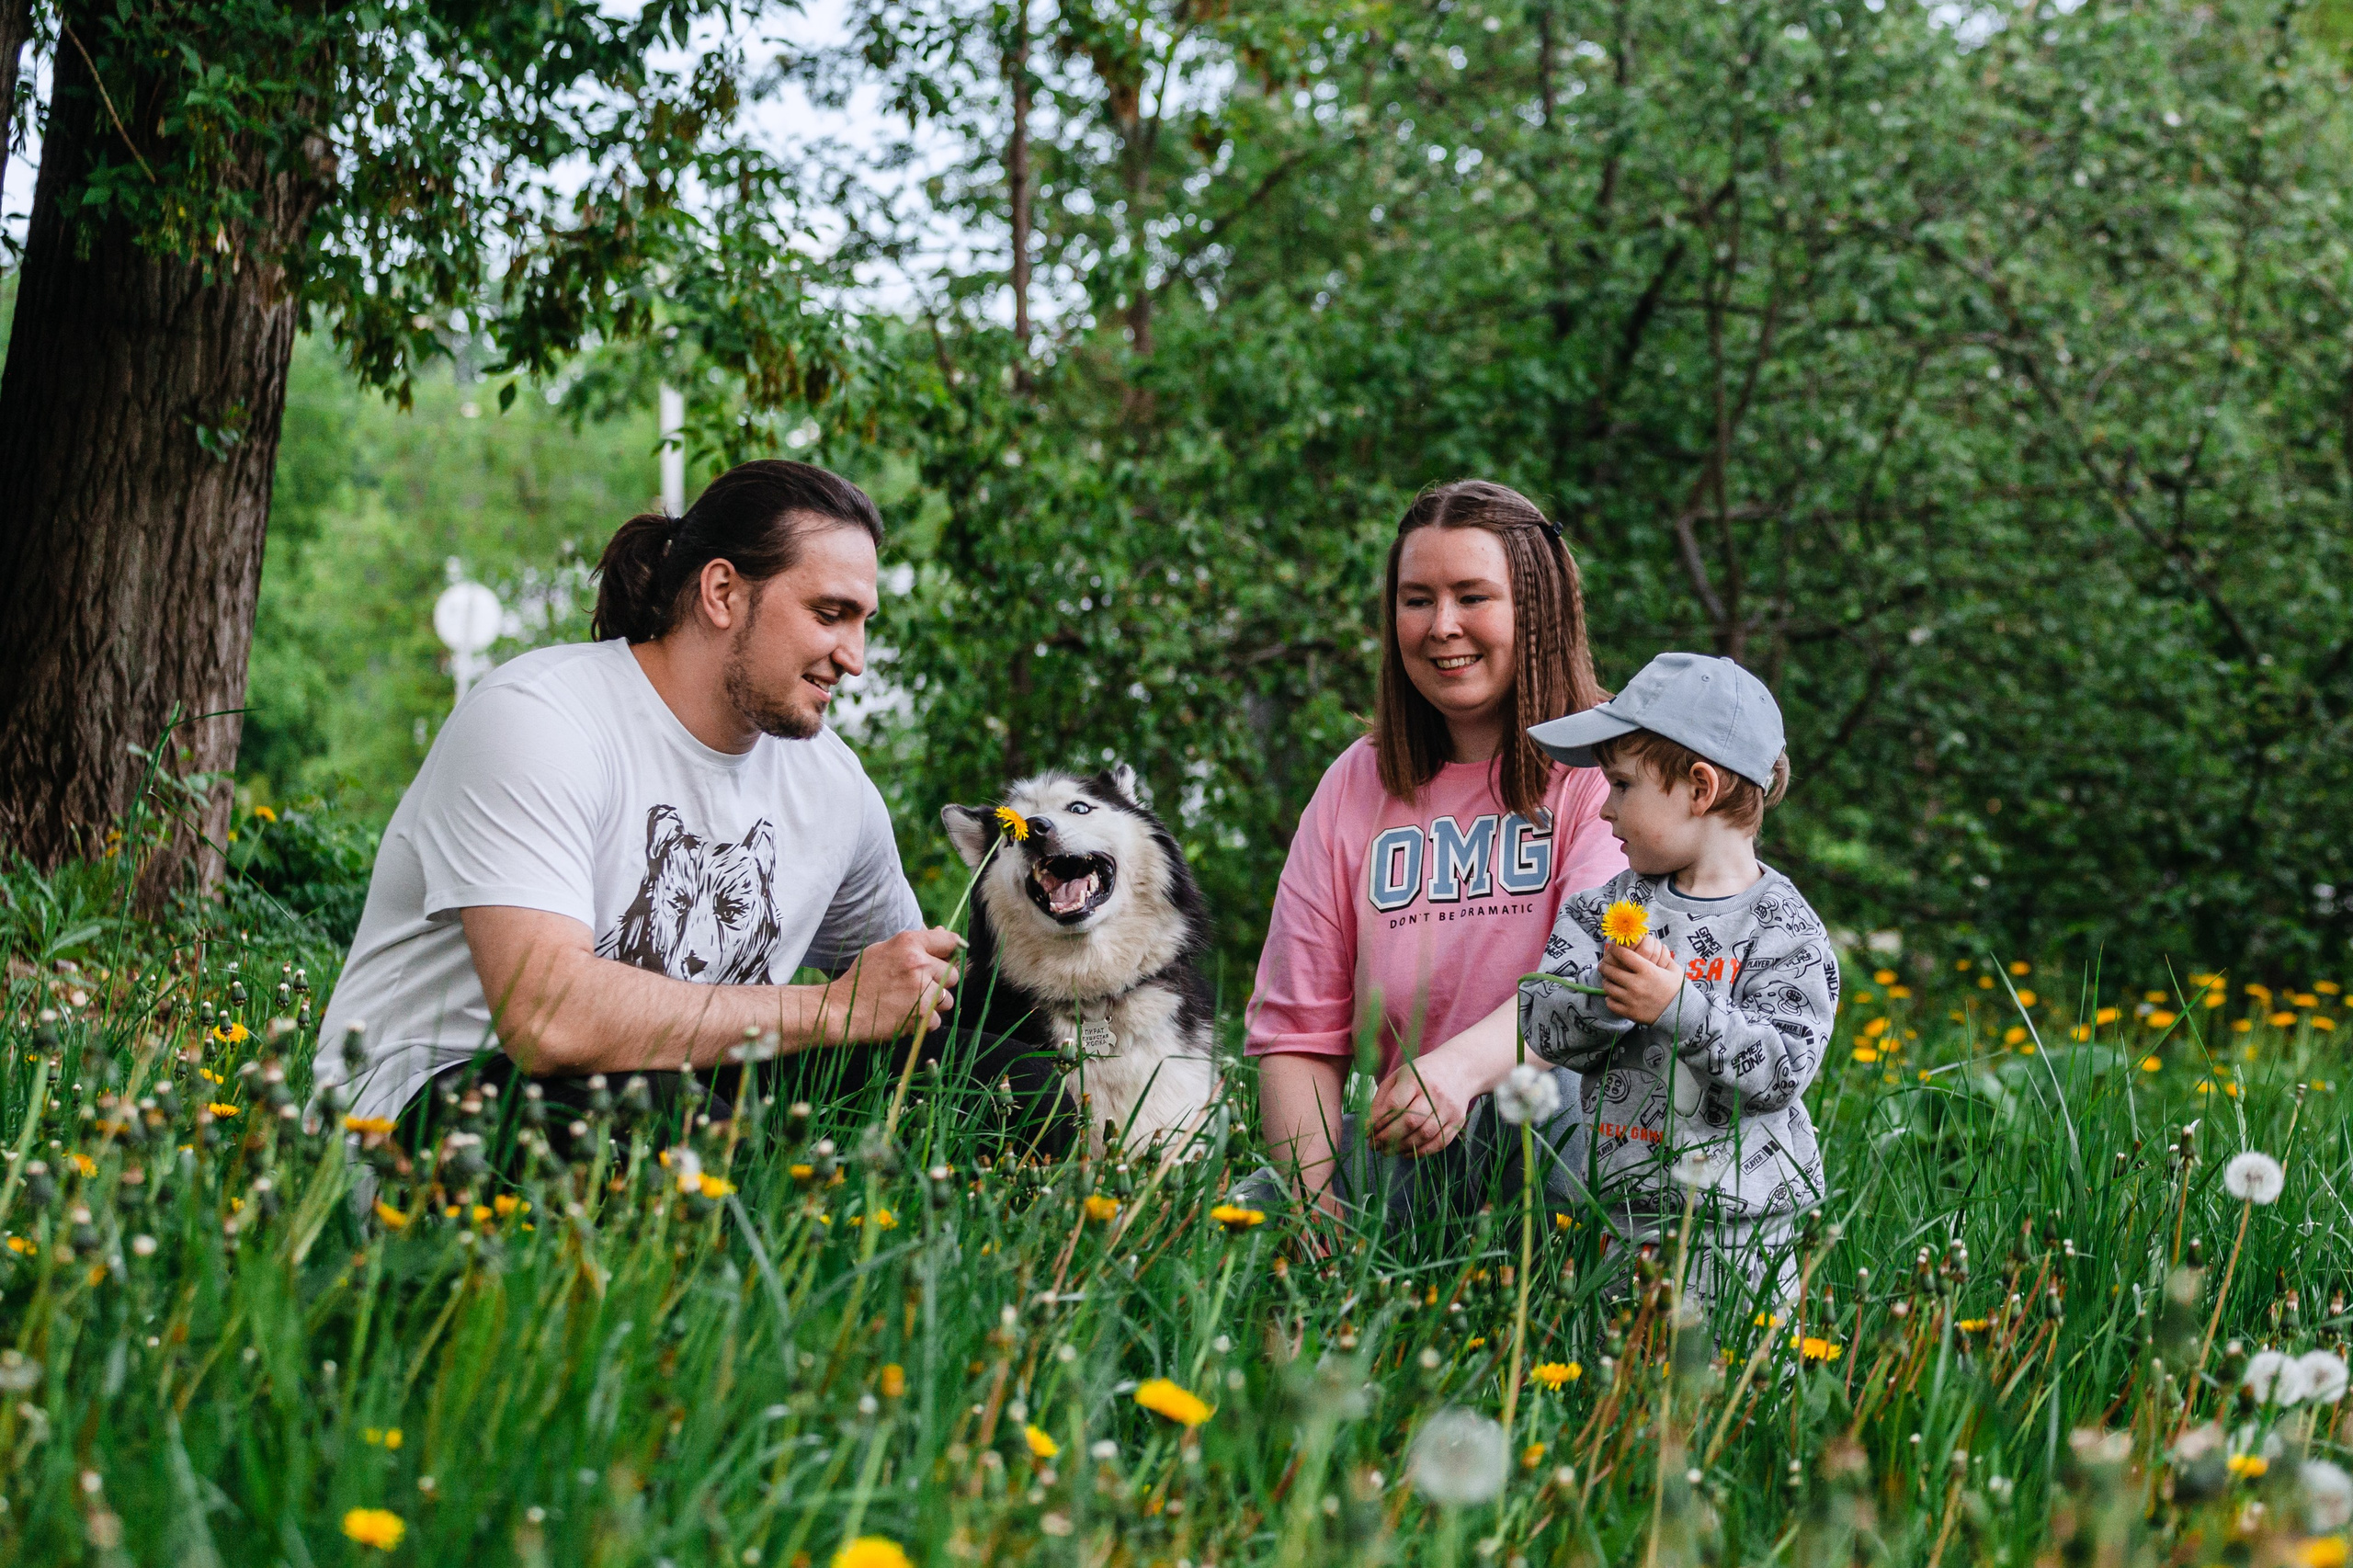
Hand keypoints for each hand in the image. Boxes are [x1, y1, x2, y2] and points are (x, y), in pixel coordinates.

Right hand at [823, 927, 962, 1042]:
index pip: (949, 941)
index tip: (951, 956)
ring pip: (947, 1000)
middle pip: (952, 974)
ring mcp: (922, 991)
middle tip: (916, 988)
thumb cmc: (861, 980)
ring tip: (908, 1004)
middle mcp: (919, 964)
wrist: (842, 1011)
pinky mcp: (922, 1016)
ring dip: (933, 1004)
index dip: (953, 949)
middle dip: (939, 982)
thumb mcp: (882, 951)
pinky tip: (903, 1017)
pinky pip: (936, 1020)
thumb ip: (913, 943)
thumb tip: (941, 931)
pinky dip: (923, 1022)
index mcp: (908, 943)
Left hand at [1367, 1050, 1478, 1157]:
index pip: (1395, 1104)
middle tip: (1375, 1145)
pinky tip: (1407, 1153)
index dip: (1380, 1121)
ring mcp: (1448, 1108)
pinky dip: (1422, 1152)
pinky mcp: (1457, 1120)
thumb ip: (1382, 1100)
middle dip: (1389, 1137)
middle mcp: (1434, 1093)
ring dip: (1403, 1147)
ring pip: (1424, 1135)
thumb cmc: (1421, 1075)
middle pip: (1410, 1122)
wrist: (1458, 1069)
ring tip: (1388, 1151)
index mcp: (1416, 1078)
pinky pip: (1439, 1142)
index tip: (1368, 1132)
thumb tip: (1369, 1126)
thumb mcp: (1397, 1077)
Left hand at [1600, 937, 1684, 1024]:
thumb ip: (1664, 957)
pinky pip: (1610, 1003)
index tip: (1613, 949)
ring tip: (1608, 980)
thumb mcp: (1674, 970)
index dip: (1615, 949)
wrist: (1680, 1013)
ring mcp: (1632, 999)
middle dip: (1605, 966)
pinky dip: (1610, 999)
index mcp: (1647, 971)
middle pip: (1610, 971)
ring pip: (1608, 987)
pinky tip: (1614, 996)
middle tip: (1603, 965)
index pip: (1623, 954)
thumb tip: (1659, 945)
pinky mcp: (1629, 1012)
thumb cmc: (1676, 989)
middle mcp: (1637, 984)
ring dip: (1607, 982)